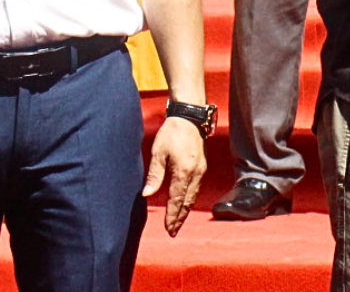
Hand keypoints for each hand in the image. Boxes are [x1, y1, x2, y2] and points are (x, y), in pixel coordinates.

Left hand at [143, 116, 206, 236]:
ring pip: (193, 196)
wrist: (190, 117)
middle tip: (173, 232)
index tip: (168, 228)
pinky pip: (196, 188)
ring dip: (185, 210)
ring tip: (178, 222)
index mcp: (183, 171)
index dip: (172, 215)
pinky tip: (185, 204)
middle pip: (187, 202)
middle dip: (180, 218)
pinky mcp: (202, 166)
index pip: (176, 199)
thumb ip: (154, 175)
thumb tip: (147, 194)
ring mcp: (201, 170)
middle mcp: (195, 173)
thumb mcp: (158, 152)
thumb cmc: (171, 133)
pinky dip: (190, 199)